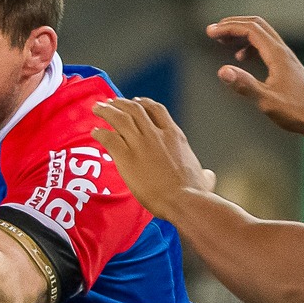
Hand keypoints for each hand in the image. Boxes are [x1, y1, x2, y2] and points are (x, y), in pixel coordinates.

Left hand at [91, 97, 215, 219]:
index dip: (143, 103)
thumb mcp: (203, 177)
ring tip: (97, 108)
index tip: (134, 102)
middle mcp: (157, 134)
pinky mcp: (127, 158)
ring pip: (120, 118)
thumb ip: (204, 174)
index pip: (156, 109)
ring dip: (106, 111)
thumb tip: (208, 177)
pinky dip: (100, 133)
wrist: (184, 200)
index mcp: (174, 135)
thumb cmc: (194, 192)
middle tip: (110, 102)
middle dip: (120, 103)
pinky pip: (109, 139)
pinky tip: (94, 132)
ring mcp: (141, 144)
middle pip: (135, 108)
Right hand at [207, 16, 303, 137]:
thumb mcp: (266, 101)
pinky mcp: (286, 64)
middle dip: (233, 24)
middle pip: (257, 25)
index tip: (211, 32)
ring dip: (241, 33)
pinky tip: (241, 57)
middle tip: (214, 31)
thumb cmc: (295, 112)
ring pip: (262, 33)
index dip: (229, 27)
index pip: (251, 30)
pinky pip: (266, 45)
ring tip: (223, 41)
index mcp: (278, 55)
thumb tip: (223, 71)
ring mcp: (286, 57)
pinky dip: (250, 44)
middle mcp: (283, 51)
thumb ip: (244, 85)